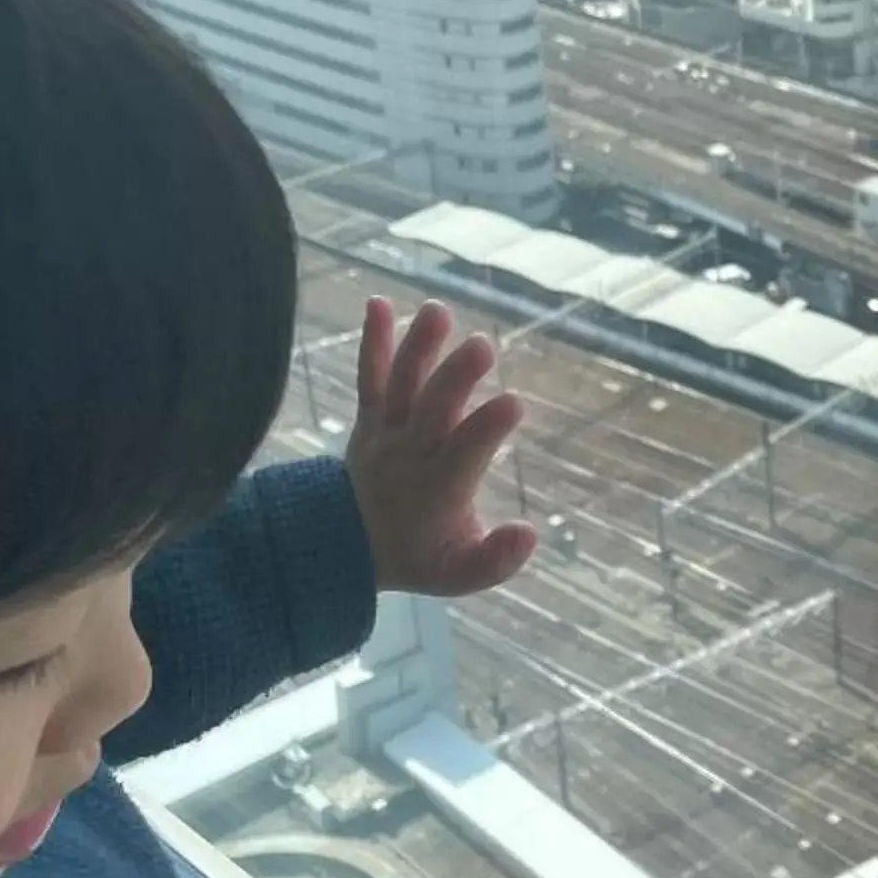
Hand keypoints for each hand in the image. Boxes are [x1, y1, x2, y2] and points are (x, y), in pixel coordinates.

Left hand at [345, 298, 537, 596]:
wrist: (347, 545)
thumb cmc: (421, 555)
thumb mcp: (460, 575)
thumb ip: (496, 560)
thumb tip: (531, 533)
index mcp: (438, 490)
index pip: (465, 453)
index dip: (488, 428)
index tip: (514, 402)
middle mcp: (409, 455)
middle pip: (432, 409)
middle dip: (455, 377)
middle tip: (481, 345)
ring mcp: (386, 432)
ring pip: (401, 386)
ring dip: (419, 347)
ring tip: (438, 310)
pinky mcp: (370, 417)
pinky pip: (369, 377)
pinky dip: (372, 341)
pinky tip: (379, 302)